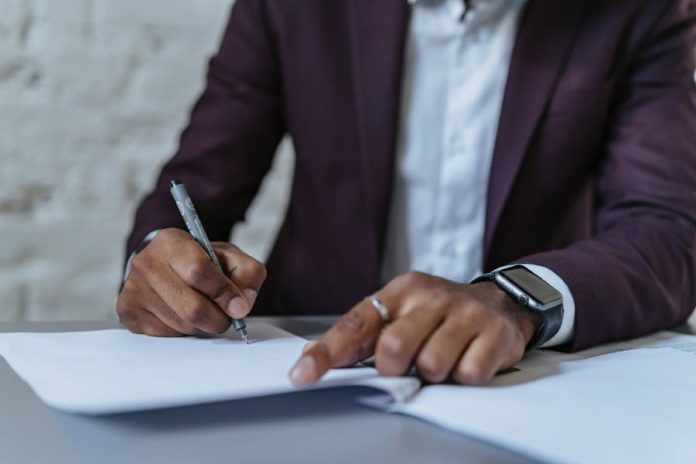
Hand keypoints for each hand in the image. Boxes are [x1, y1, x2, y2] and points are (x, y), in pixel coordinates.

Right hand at [117, 228, 266, 335]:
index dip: (224, 294)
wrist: (164, 264)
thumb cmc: (201, 261)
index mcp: (171, 242)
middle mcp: (146, 262)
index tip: (239, 307)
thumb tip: (241, 306)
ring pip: (181, 325)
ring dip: (202, 326)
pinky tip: (183, 314)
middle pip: (191, 307)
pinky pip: (167, 335)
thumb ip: (248, 274)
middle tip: (227, 318)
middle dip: (218, 319)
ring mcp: (133, 288)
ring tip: (204, 310)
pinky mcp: (128, 312)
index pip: (199, 272)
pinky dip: (184, 331)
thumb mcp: (230, 257)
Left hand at [289, 272, 540, 385]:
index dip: (327, 352)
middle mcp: (432, 297)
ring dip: (434, 374)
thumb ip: (364, 333)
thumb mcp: (402, 311)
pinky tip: (468, 359)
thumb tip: (312, 356)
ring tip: (443, 358)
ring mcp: (466, 313)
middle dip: (395, 369)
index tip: (302, 376)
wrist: (500, 302)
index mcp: (402, 290)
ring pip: (432, 365)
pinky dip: (464, 376)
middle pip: (394, 348)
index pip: (356, 324)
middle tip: (408, 365)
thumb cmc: (440, 313)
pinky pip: (468, 373)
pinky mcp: (494, 334)